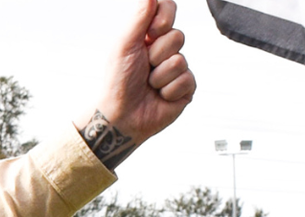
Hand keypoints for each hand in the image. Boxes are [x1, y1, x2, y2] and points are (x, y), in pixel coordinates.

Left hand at [78, 0, 195, 148]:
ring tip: (148, 84)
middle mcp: (165, 50)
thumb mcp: (125, 45)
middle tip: (143, 67)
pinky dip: (168, 90)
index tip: (152, 31)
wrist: (121, 117)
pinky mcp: (186, 88)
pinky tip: (158, 96)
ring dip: (159, 75)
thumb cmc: (118, 81)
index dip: (164, 17)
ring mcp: (177, 69)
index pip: (168, 10)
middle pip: (177, 35)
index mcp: (148, 36)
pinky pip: (186, 80)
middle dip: (157, 53)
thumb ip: (139, 17)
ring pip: (180, 60)